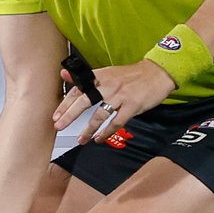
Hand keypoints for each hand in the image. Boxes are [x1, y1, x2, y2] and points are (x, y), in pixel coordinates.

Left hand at [54, 59, 174, 144]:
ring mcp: (121, 96)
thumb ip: (86, 78)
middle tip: (59, 126)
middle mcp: (108, 86)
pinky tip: (100, 139)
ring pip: (100, 115)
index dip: (66, 103)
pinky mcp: (132, 106)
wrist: (157, 72)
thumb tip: (64, 74)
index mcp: (101, 76)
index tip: (55, 115)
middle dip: (70, 115)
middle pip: (85, 101)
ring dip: (89, 129)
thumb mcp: (108, 72)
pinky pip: (116, 122)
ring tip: (81, 140)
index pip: (78, 90)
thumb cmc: (132, 75)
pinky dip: (107, 132)